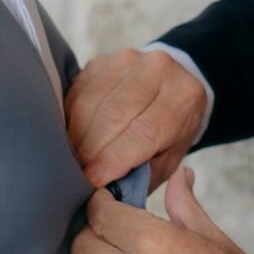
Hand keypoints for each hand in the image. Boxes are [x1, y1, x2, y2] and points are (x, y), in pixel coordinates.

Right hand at [67, 47, 207, 189]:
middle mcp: (158, 70)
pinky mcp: (102, 61)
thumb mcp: (168, 158)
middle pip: (113, 114)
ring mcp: (128, 60)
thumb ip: (142, 175)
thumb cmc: (170, 131)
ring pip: (90, 102)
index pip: (144, 131)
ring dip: (76, 136)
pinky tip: (72, 138)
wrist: (173, 86)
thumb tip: (106, 192)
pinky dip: (70, 119)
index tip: (91, 180)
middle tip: (76, 175)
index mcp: (183, 98)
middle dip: (89, 150)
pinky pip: (77, 92)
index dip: (113, 158)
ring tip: (72, 159)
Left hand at [71, 168, 253, 253]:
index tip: (106, 199)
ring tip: (119, 252)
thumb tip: (179, 177)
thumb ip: (184, 205)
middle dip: (91, 231)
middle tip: (109, 224)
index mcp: (157, 245)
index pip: (101, 216)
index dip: (99, 203)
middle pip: (83, 247)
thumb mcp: (215, 237)